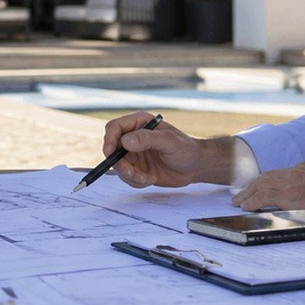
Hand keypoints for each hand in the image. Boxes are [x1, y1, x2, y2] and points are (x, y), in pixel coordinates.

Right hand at [103, 111, 229, 187]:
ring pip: (118, 166)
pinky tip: (151, 179)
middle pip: (112, 149)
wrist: (196, 167)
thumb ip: (148, 139)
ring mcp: (134, 154)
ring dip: (130, 176)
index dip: (109, 139)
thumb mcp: (169, 142)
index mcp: (140, 123)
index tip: (110, 153)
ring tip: (147, 178)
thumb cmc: (187, 149)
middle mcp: (134, 137)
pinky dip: (136, 182)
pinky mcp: (137, 168)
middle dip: (120, 164)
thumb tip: (125, 141)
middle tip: (133, 174)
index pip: (115, 127)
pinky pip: (126, 177)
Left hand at [231, 163, 304, 211]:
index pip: (277, 173)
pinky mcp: (286, 194)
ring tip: (238, 201)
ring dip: (247, 194)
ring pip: (260, 185)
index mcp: (301, 168)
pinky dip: (252, 201)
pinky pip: (263, 197)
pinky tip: (245, 206)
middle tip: (240, 194)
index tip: (256, 185)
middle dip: (251, 186)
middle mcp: (291, 172)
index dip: (264, 180)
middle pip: (264, 177)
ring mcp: (287, 183)